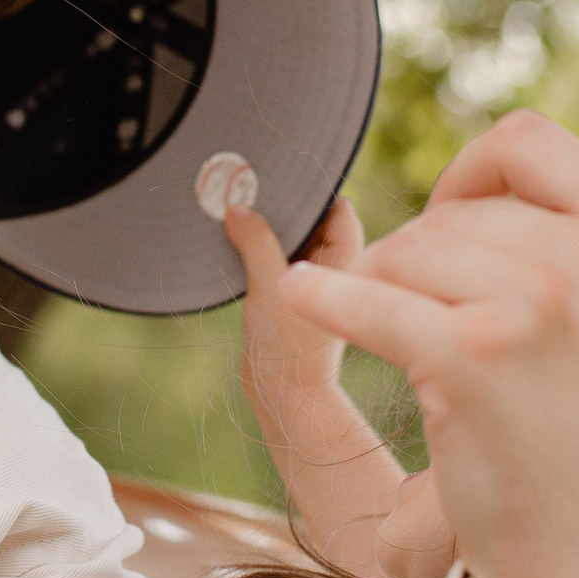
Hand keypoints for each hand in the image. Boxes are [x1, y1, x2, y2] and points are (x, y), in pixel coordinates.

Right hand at [226, 195, 361, 420]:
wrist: (281, 395)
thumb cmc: (288, 347)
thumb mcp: (270, 285)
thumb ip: (257, 241)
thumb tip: (237, 207)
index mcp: (346, 259)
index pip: (337, 206)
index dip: (310, 191)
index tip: (278, 182)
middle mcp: (332, 264)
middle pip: (311, 216)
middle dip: (283, 205)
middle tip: (248, 189)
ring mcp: (310, 278)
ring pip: (290, 235)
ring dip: (266, 226)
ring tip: (235, 211)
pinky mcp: (287, 291)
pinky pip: (274, 255)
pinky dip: (257, 246)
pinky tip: (232, 239)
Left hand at [279, 112, 578, 577]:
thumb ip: (566, 240)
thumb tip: (469, 171)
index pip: (527, 141)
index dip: (469, 173)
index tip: (445, 221)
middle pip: (452, 208)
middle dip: (424, 264)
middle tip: (451, 343)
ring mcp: (539, 304)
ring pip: (405, 253)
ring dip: (391, 300)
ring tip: (441, 376)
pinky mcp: (472, 357)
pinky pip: (364, 301)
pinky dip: (321, 301)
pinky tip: (302, 298)